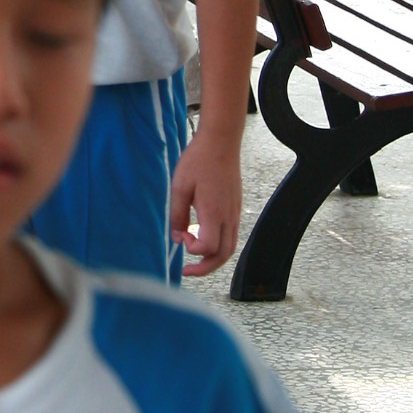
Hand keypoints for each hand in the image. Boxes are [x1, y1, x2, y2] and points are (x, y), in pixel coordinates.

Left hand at [170, 126, 241, 275]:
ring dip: (213, 259)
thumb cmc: (198, 161)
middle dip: (205, 268)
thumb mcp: (179, 186)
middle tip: (187, 270)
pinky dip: (219, 246)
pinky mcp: (235, 208)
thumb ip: (177, 215)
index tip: (180, 235)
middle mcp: (228, 217)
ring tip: (195, 259)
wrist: (221, 142)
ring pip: (230, 248)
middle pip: (223, 256)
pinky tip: (203, 238)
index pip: (209, 248)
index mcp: (214, 213)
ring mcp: (234, 213)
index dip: (193, 250)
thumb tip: (176, 237)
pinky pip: (231, 236)